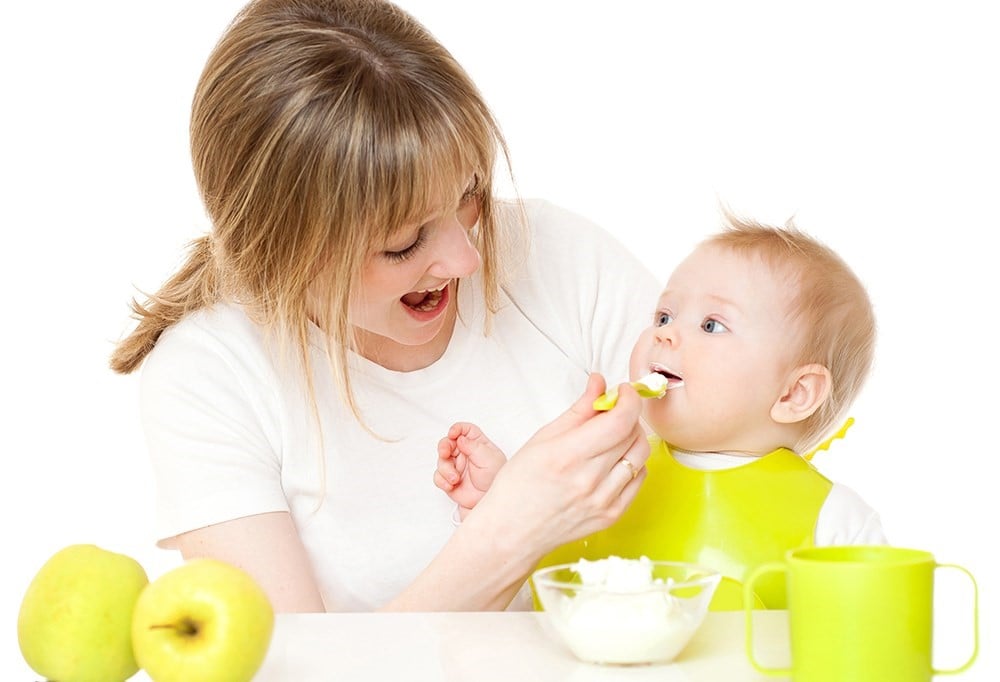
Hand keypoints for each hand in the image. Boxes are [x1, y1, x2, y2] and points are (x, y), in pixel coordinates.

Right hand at [434, 422, 506, 517]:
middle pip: (447, 443)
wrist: (489, 499)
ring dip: (445, 469)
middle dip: (443, 447)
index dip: (457, 429)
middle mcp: (464, 453)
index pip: (464, 430)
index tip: (452, 433)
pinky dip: (442, 481)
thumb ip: (473, 447)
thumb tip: (460, 438)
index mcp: (476, 444)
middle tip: (445, 453)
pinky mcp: (449, 479)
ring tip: (455, 478)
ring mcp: (456, 466)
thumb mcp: (489, 458)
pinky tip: (451, 485)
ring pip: (441, 461)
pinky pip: (438, 477)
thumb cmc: (495, 478)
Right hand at [464, 373, 649, 560]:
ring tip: (611, 438)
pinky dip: (631, 464)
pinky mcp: (612, 516)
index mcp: (568, 456)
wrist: (513, 531)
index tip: (622, 391)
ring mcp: (604, 501)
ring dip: (631, 439)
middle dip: (626, 415)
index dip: (629, 399)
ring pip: (640, 456)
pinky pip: (639, 479)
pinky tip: (612, 462)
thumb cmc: (519, 485)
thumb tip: (599, 383)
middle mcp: (590, 480)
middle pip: (632, 434)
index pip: (619, 420)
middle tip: (611, 413)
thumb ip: (578, 410)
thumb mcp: (542, 438)